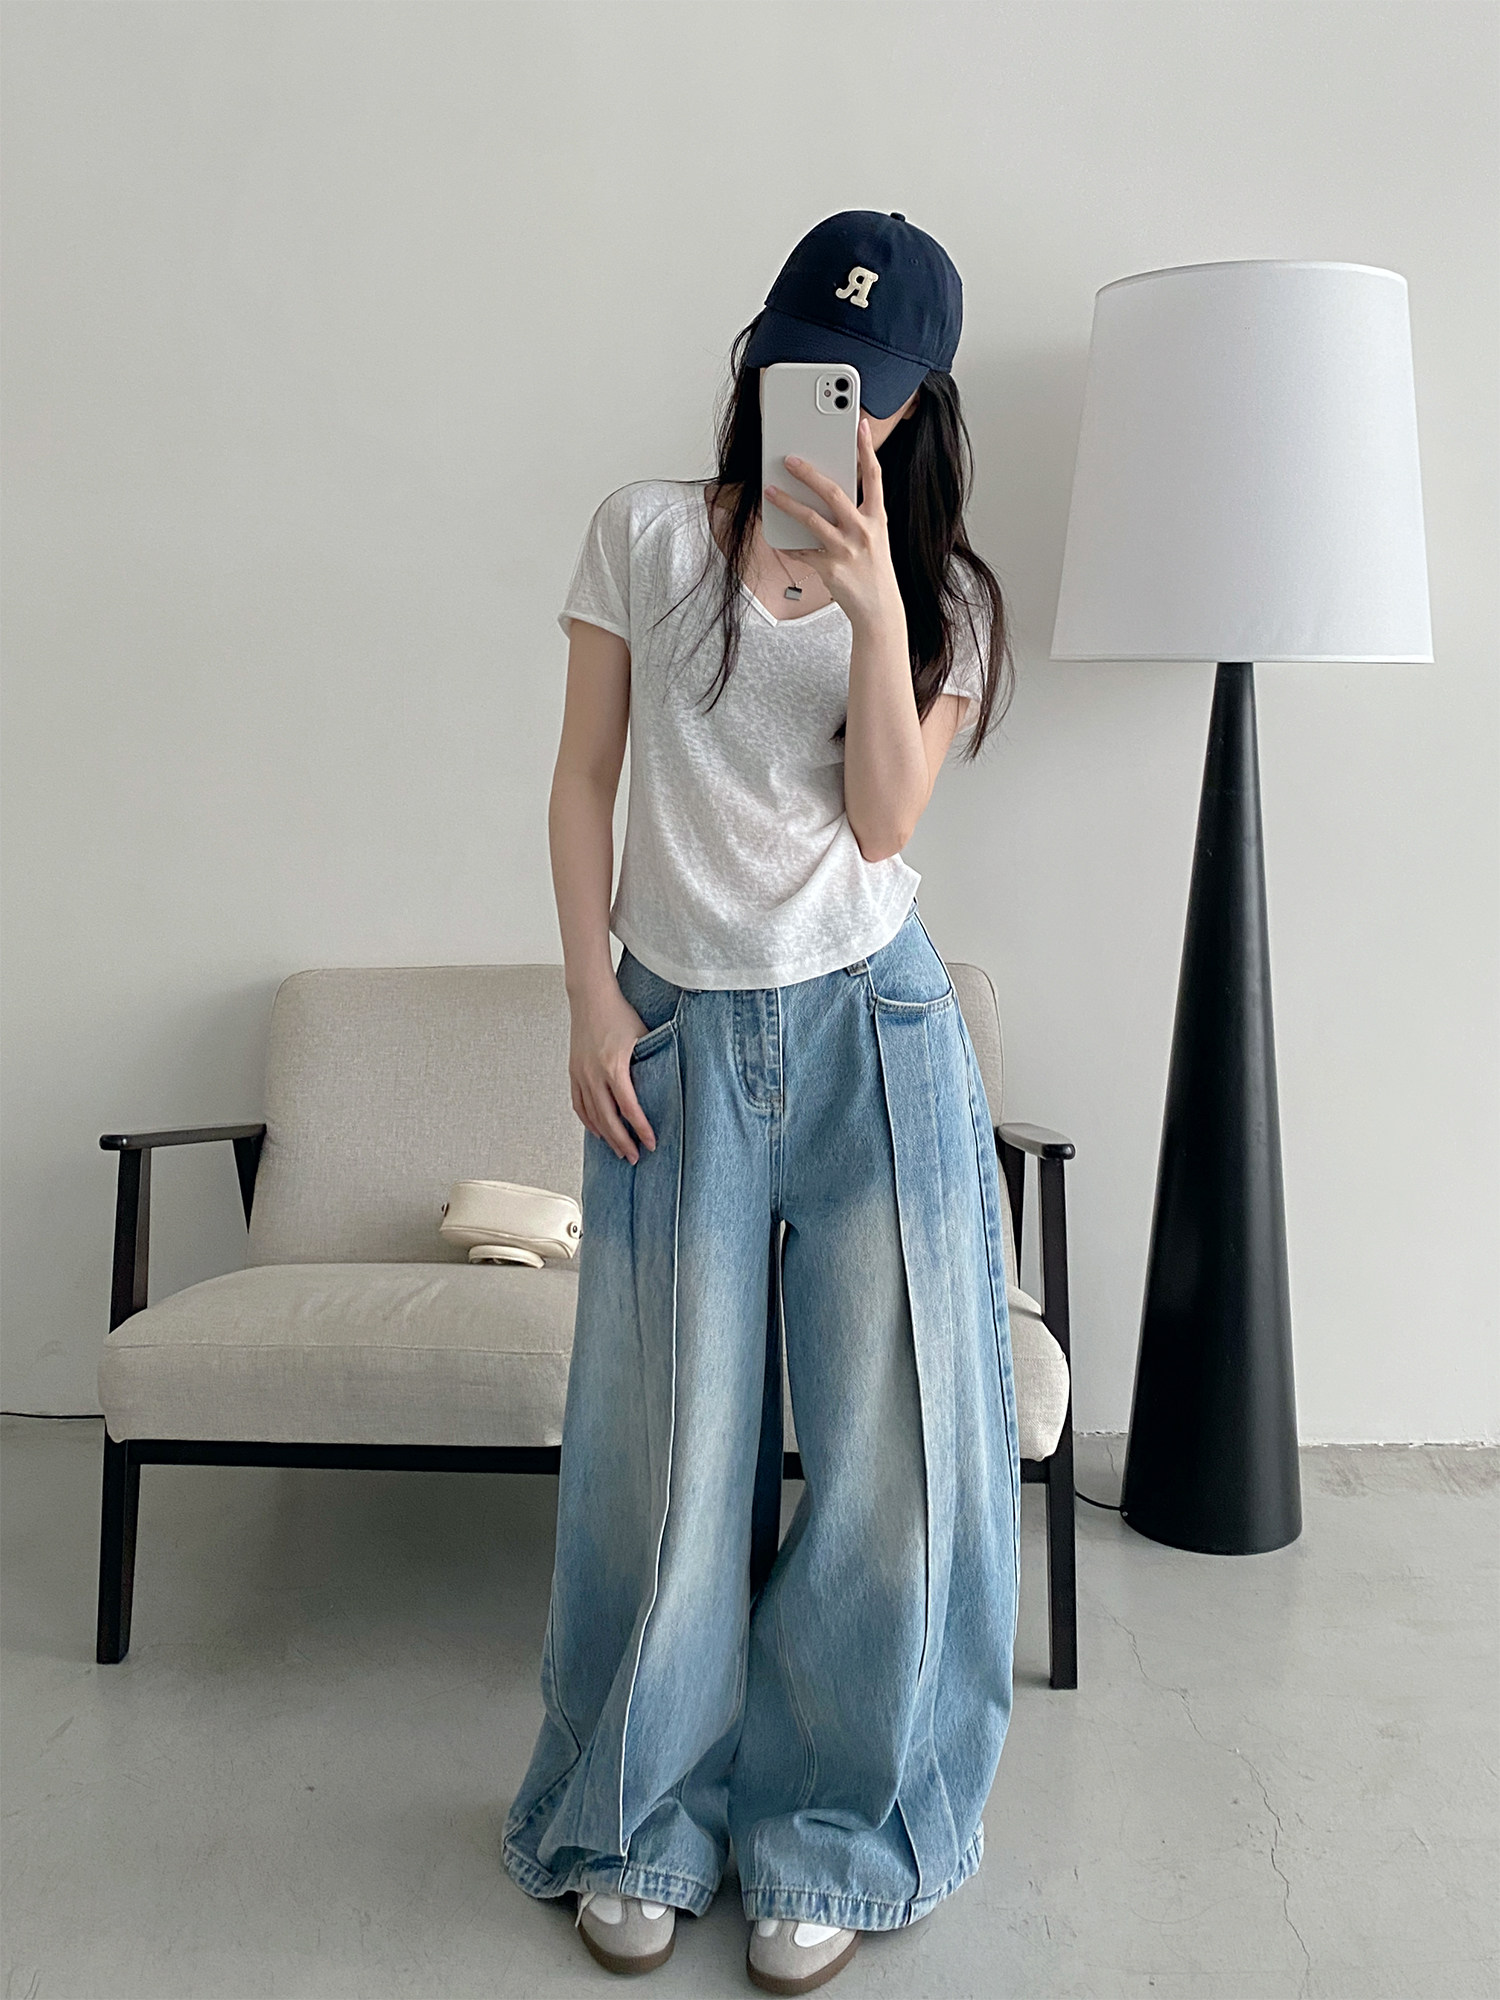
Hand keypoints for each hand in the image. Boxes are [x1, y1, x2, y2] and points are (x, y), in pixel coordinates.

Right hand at [567, 983, 657, 1162]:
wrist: (590, 998)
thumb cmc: (619, 1013)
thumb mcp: (644, 1035)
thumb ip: (653, 1059)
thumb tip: (670, 1081)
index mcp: (614, 1066)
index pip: (629, 1108)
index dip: (641, 1129)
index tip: (651, 1143)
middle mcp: (594, 1074)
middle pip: (608, 1119)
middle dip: (622, 1142)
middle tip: (634, 1158)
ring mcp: (580, 1074)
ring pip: (592, 1115)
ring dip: (606, 1136)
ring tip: (619, 1150)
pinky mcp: (574, 1072)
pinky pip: (579, 1104)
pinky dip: (588, 1121)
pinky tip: (598, 1132)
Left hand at [764, 415, 903, 634]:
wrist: (879, 610)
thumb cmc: (874, 570)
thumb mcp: (874, 537)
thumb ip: (857, 515)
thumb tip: (826, 493)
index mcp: (877, 519)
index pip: (874, 477)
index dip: (867, 449)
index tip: (860, 425)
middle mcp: (863, 531)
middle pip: (834, 493)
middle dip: (809, 473)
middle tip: (790, 459)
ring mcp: (845, 550)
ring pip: (810, 519)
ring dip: (787, 503)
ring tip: (771, 491)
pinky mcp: (829, 568)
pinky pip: (801, 550)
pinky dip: (786, 542)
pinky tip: (776, 534)